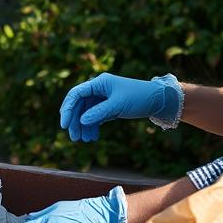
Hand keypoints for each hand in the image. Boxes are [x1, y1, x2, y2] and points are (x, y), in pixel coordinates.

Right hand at [59, 73, 181, 141]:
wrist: (158, 100)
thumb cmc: (139, 97)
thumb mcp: (118, 105)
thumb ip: (98, 113)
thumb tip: (81, 121)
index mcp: (99, 83)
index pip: (76, 94)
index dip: (68, 109)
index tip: (64, 125)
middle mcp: (99, 89)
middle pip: (79, 104)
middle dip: (75, 120)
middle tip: (74, 136)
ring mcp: (103, 98)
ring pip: (86, 112)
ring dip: (83, 125)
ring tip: (84, 139)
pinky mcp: (109, 106)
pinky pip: (95, 116)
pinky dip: (92, 126)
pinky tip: (92, 137)